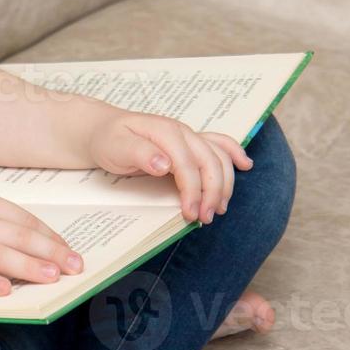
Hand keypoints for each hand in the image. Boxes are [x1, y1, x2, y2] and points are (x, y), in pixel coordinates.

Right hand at [0, 192, 84, 297]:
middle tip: (75, 266)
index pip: (23, 219)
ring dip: (30, 267)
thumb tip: (32, 240)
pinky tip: (6, 290)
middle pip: (19, 237)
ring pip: (1, 256)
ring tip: (53, 277)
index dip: (50, 236)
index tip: (69, 250)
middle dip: (51, 252)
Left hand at [85, 111, 251, 224]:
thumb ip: (138, 153)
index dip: (192, 191)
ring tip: (217, 209)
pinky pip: (219, 144)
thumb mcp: (115, 147)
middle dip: (212, 192)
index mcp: (165, 131)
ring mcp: (189, 136)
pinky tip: (245, 165)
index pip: (187, 165)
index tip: (189, 215)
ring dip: (224, 183)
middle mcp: (182, 132)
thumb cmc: (108, 140)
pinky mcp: (191, 143)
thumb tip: (164, 164)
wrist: (103, 129)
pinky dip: (234, 153)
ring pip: (219, 157)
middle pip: (210, 162)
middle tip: (204, 219)